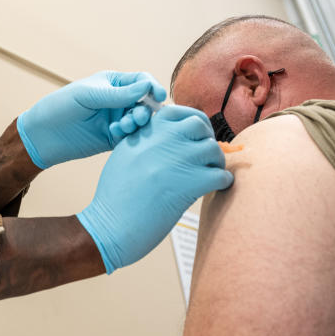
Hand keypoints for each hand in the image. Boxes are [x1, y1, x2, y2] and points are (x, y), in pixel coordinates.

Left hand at [16, 71, 165, 167]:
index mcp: (114, 82)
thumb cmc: (60, 107)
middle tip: (137, 117)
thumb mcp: (88, 96)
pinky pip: (132, 136)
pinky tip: (115, 133)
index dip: (152, 87)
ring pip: (141, 120)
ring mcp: (118, 119)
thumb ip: (117, 94)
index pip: (142, 81)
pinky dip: (129, 134)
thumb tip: (147, 86)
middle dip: (146, 109)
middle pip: (146, 102)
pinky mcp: (114, 138)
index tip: (157, 96)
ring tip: (125, 126)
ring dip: (138, 122)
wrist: (43, 135)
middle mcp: (119, 100)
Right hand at [77, 105, 233, 272]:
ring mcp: (179, 159)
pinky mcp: (191, 183)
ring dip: (215, 163)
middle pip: (200, 126)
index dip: (193, 123)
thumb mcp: (126, 154)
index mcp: (147, 130)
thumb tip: (174, 136)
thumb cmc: (117, 194)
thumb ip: (148, 139)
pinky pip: (221, 175)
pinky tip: (212, 189)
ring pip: (214, 150)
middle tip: (203, 158)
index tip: (194, 137)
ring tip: (207, 176)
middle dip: (206, 140)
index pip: (180, 112)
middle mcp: (164, 139)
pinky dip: (222, 183)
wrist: (113, 223)